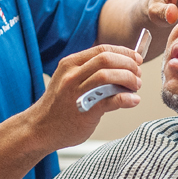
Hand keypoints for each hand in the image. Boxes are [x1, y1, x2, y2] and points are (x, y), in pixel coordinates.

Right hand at [27, 45, 142, 149]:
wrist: (39, 129)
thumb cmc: (59, 105)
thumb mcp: (69, 79)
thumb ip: (90, 71)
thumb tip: (122, 65)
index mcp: (70, 64)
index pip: (102, 49)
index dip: (124, 52)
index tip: (136, 59)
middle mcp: (72, 75)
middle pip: (107, 59)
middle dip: (128, 64)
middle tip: (137, 74)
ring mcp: (77, 93)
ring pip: (108, 76)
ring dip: (129, 79)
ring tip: (135, 87)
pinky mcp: (85, 111)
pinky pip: (111, 100)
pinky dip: (127, 98)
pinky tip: (133, 101)